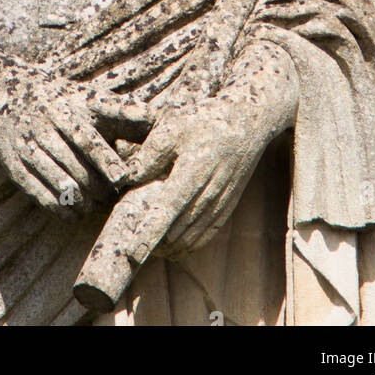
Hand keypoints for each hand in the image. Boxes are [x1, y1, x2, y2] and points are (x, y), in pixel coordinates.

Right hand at [0, 64, 152, 216]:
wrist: (3, 87)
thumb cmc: (63, 98)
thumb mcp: (90, 96)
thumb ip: (123, 110)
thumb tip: (158, 119)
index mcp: (68, 108)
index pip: (89, 138)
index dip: (107, 160)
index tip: (123, 178)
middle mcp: (46, 126)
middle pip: (76, 167)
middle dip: (97, 187)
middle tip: (112, 197)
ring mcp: (28, 146)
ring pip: (58, 184)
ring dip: (81, 201)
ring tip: (94, 205)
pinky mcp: (14, 165)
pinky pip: (38, 194)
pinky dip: (58, 208)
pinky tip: (73, 212)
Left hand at [122, 42, 297, 251]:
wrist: (248, 120)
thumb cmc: (206, 120)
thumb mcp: (174, 127)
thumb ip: (150, 154)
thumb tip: (127, 177)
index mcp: (191, 174)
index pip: (165, 212)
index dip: (148, 235)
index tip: (131, 253)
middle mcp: (208, 195)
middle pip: (176, 233)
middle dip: (153, 244)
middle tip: (129, 245)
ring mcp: (220, 204)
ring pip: (190, 239)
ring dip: (168, 247)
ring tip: (147, 246)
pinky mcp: (227, 206)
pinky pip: (206, 236)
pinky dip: (188, 245)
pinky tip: (173, 245)